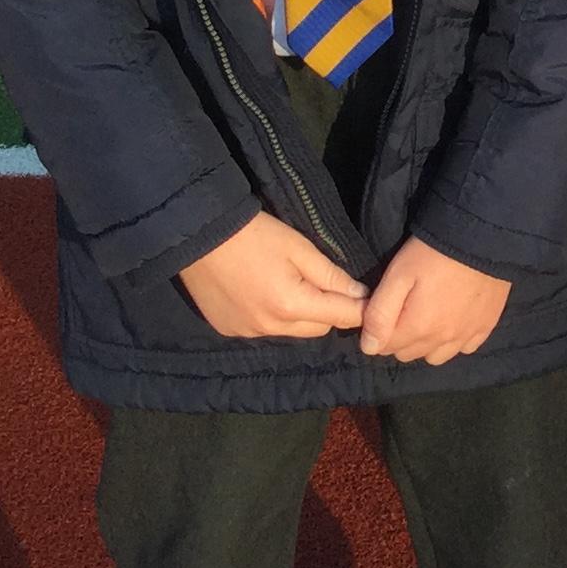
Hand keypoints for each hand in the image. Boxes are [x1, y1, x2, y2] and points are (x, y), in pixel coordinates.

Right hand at [178, 211, 369, 339]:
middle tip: (323, 284)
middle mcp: (270, 328)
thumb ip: (332, 275)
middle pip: (318, 329)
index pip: (342, 317)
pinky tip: (261, 293)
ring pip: (292, 332)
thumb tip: (361, 295)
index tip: (367, 298)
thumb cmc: (254, 234)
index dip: (359, 308)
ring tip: (288, 286)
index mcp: (291, 306)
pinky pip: (264, 330)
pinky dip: (271, 317)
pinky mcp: (229, 330)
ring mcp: (247, 333)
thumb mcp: (299, 248)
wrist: (199, 233)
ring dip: (299, 316)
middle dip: (328, 311)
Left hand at [360, 237, 511, 365]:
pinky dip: (454, 341)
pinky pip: (464, 349)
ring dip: (426, 344)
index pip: (383, 348)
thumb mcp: (398, 276)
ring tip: (427, 317)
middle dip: (400, 337)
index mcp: (418, 328)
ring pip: (435, 357)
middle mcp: (442, 340)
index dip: (378, 330)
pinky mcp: (485, 327)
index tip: (384, 309)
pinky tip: (453, 320)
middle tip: (404, 308)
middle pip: (408, 354)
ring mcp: (466, 336)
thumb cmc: (433, 253)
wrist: (482, 238)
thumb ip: (380, 314)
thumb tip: (369, 347)